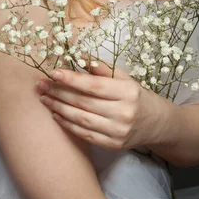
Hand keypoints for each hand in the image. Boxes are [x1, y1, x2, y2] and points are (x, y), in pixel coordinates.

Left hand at [35, 60, 167, 150]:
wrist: (157, 123)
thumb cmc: (136, 95)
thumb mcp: (124, 77)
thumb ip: (100, 67)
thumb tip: (77, 54)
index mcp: (127, 92)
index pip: (94, 86)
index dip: (72, 79)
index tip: (53, 72)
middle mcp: (123, 113)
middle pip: (84, 103)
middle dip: (59, 92)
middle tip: (41, 84)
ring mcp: (118, 132)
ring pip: (81, 119)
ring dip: (59, 108)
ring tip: (44, 98)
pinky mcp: (113, 145)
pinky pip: (85, 134)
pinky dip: (68, 124)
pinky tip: (56, 114)